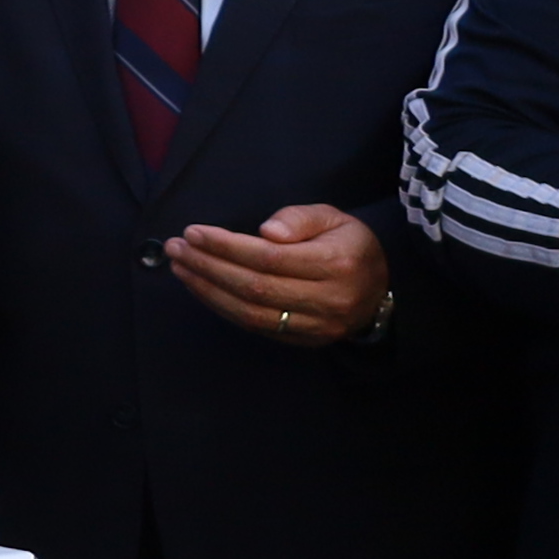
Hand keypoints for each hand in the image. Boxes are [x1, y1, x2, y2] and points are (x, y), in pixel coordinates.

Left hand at [166, 201, 389, 345]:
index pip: (270, 258)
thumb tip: (266, 232)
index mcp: (337, 263)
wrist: (381, 285)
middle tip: (176, 249)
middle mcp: (329, 299)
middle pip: (255, 287)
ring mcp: (318, 326)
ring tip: (180, 268)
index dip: (227, 246)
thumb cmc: (348, 243)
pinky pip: (257, 327)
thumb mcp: (332, 217)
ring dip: (207, 291)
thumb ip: (299, 218)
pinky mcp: (306, 341)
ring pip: (251, 313)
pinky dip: (224, 308)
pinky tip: (202, 288)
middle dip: (208, 267)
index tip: (194, 233)